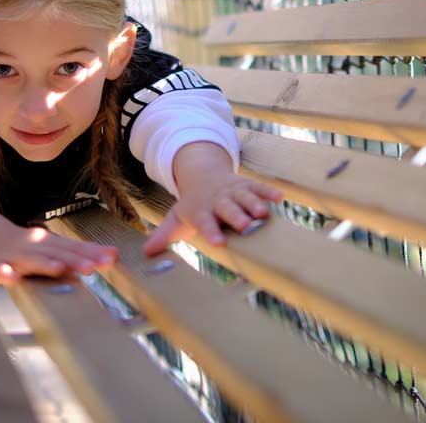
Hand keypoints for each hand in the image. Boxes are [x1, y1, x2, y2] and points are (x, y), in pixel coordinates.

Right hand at [0, 200, 118, 282]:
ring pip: (31, 261)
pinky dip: (4, 273)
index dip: (93, 253)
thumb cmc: (24, 244)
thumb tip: (114, 256)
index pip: (75, 248)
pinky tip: (11, 277)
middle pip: (58, 254)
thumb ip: (80, 253)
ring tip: (59, 269)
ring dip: (45, 264)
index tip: (113, 258)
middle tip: (95, 267)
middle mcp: (35, 247)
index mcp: (50, 244)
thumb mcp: (53, 246)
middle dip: (76, 260)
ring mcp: (13, 256)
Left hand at [143, 143, 282, 254]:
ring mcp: (233, 191)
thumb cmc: (192, 205)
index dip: (211, 231)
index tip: (218, 244)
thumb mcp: (176, 218)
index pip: (205, 222)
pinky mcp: (246, 185)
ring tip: (263, 215)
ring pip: (245, 196)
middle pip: (227, 208)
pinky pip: (259, 187)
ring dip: (254, 204)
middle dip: (236, 216)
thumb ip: (164, 235)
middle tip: (245, 226)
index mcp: (201, 210)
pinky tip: (279, 198)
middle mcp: (218, 200)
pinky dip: (269, 191)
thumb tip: (146, 252)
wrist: (203, 174)